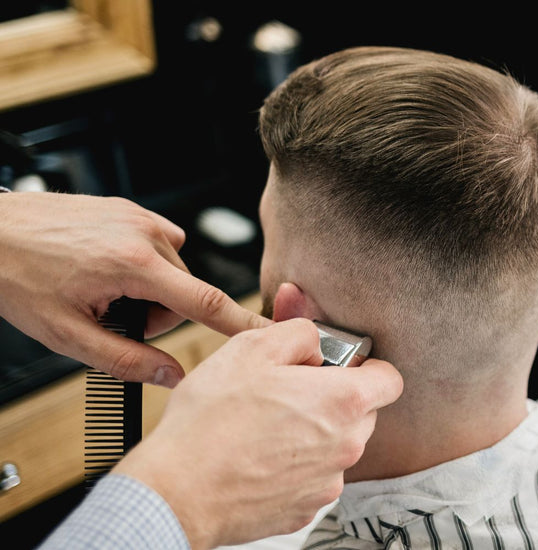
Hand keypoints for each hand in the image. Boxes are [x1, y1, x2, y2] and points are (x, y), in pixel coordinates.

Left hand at [0, 192, 270, 386]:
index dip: (243, 324)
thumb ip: (127, 360)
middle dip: (156, 313)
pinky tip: (104, 266)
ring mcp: (137, 217)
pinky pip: (157, 245)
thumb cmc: (16, 276)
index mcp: (133, 266)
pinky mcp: (128, 208)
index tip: (273, 334)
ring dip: (146, 289)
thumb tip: (171, 375)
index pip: (205, 302)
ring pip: (170, 271)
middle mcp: (144, 234)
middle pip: (183, 292)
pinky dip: (141, 264)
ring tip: (98, 287)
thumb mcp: (66, 335)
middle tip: (110, 315)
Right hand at [113, 318, 403, 548]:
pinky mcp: (305, 510)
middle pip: (362, 413)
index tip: (337, 366)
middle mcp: (347, 445)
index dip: (365, 367)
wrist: (177, 492)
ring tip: (264, 427)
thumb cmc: (210, 421)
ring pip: (335, 447)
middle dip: (334, 399)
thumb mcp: (252, 348)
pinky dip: (293, 467)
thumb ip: (298, 331)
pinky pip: (311, 479)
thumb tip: (316, 337)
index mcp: (344, 401)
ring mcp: (328, 482)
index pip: (390, 379)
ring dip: (312, 434)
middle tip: (287, 393)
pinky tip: (257, 458)